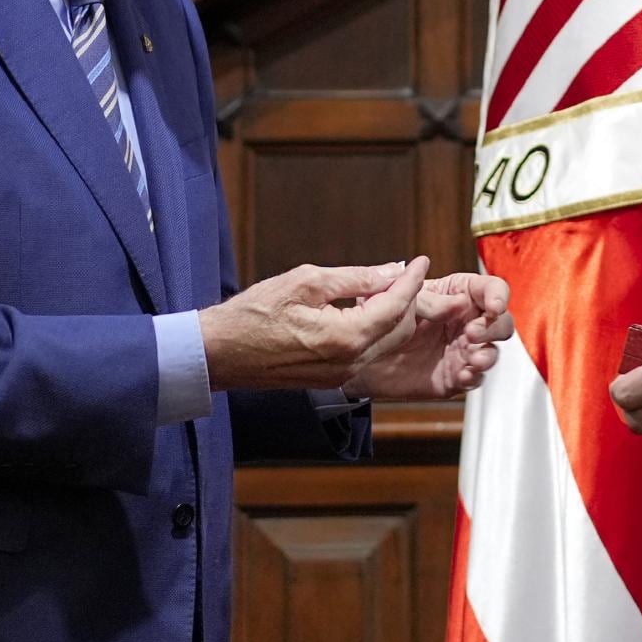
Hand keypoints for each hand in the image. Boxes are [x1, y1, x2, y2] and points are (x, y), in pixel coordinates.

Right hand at [200, 257, 428, 390]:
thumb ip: (354, 278)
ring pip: (385, 344)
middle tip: (408, 274)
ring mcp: (340, 376)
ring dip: (392, 316)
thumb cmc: (254, 314)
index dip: (412, 282)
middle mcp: (349, 363)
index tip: (420, 262)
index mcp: (345, 338)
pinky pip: (366, 353)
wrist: (220, 353)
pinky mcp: (330, 379)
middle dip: (409, 301)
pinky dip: (374, 330)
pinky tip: (366, 309)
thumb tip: (390, 271)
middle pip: (399, 330)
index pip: (396, 307)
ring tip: (388, 287)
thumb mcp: (306, 282)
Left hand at [346, 271, 515, 399]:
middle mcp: (465, 321)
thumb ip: (429, 299)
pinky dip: (475, 376)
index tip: (493, 305)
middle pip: (501, 321)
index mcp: (456, 294)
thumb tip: (458, 300)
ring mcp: (462, 349)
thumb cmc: (379, 318)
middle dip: (495, 327)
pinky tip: (464, 374)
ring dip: (488, 354)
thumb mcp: (400, 300)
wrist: (360, 355)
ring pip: (493, 351)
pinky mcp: (455, 375)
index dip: (497, 295)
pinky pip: (476, 378)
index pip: (489, 289)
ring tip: (472, 358)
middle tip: (473, 333)